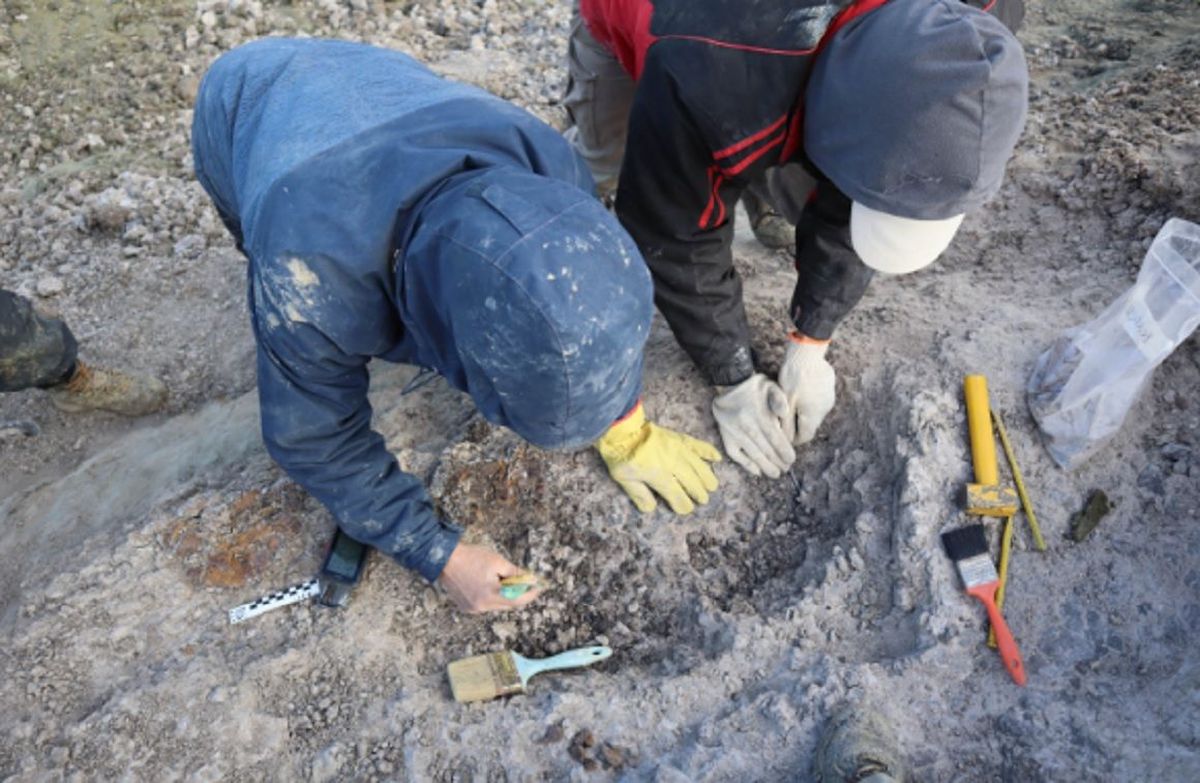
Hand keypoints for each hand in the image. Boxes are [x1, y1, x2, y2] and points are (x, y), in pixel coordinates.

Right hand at [437, 543, 541, 613]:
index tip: (538, 588)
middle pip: (507, 604)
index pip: (517, 601)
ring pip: (496, 605)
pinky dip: (490, 597)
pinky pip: (485, 605)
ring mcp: (473, 609)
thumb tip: (529, 578)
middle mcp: (482, 606)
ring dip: (502, 595)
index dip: (530, 595)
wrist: (444, 559)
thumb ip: (515, 572)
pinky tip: (487, 584)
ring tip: (501, 580)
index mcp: (491, 595)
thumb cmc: (471, 557)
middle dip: (517, 594)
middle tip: (522, 582)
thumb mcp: (497, 561)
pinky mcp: (466, 607)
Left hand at [596, 402, 720, 514]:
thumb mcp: (624, 479)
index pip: (677, 495)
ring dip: (707, 477)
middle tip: (703, 500)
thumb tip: (651, 509)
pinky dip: (708, 451)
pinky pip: (698, 445)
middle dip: (698, 493)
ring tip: (712, 486)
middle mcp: (674, 464)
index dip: (683, 505)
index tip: (685, 510)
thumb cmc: (621, 455)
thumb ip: (639, 495)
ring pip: (699, 466)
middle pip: (692, 482)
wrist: (623, 428)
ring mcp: (679, 450)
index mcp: (659, 476)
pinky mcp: (679, 438)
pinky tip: (717, 458)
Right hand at [711, 374, 795, 477]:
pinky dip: (745, 464)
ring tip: (775, 474)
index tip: (791, 460)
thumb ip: (780, 399)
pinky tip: (756, 471)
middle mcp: (747, 426)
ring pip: (752, 454)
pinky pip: (735, 454)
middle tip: (785, 469)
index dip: (784, 452)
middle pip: (765, 450)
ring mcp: (735, 432)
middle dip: (777, 462)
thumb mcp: (771, 386)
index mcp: (760, 415)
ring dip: (765, 466)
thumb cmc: (754, 386)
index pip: (775, 439)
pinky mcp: (726, 436)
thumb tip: (785, 414)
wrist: (729, 383)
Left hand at [778, 333, 835, 444]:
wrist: (807, 353)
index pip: (805, 437)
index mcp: (814, 416)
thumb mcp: (785, 403)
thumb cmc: (793, 378)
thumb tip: (786, 440)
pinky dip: (810, 399)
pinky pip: (819, 399)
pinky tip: (801, 388)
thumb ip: (786, 424)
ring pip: (815, 411)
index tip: (783, 433)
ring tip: (792, 399)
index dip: (793, 438)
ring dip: (804, 410)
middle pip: (811, 424)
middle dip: (798, 423)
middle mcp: (825, 409)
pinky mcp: (830, 387)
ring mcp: (830, 398)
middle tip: (784, 415)